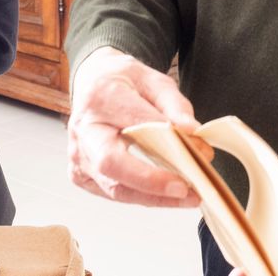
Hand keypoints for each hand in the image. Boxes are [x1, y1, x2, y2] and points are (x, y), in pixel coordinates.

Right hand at [67, 46, 206, 207]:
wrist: (92, 83)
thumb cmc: (123, 82)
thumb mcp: (154, 80)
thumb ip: (174, 105)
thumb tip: (192, 132)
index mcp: (101, 98)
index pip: (134, 123)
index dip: (167, 140)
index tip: (198, 150)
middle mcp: (83, 129)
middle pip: (111, 163)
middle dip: (151, 181)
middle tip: (187, 188)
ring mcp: (79, 154)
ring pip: (115, 187)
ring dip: (154, 196)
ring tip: (188, 196)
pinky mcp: (81, 174)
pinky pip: (114, 192)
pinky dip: (143, 196)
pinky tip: (166, 194)